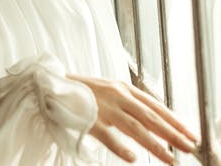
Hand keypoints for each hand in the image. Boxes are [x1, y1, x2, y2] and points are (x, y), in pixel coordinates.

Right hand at [67, 75, 198, 163]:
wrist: (53, 86)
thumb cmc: (84, 92)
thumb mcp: (111, 91)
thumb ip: (130, 103)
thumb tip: (153, 119)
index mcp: (123, 88)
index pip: (155, 106)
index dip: (174, 120)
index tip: (191, 133)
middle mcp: (117, 95)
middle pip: (150, 117)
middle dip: (172, 133)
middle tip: (190, 147)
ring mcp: (104, 107)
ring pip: (135, 128)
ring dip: (154, 145)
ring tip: (170, 159)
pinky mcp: (89, 118)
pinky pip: (107, 136)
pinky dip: (120, 147)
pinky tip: (132, 159)